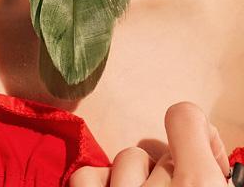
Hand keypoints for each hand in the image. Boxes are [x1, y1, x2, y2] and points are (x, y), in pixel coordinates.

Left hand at [69, 101, 231, 185]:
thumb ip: (211, 168)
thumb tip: (206, 142)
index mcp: (199, 185)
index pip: (185, 116)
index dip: (196, 133)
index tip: (200, 152)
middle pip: (158, 149)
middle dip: (169, 172)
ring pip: (126, 159)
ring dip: (137, 180)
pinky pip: (86, 176)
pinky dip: (99, 184)